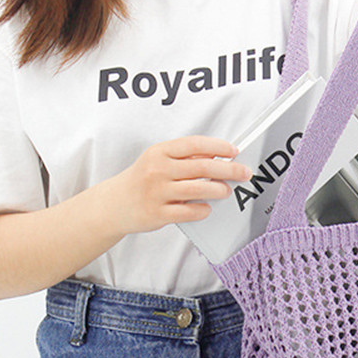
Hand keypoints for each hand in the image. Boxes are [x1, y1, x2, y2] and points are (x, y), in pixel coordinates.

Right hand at [112, 136, 250, 234]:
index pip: (194, 144)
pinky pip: (188, 211)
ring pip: (198, 189)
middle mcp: (157, 170)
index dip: (218, 147)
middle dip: (228, 170)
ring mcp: (157, 192)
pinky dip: (202, 210)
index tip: (234, 151)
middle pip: (202, 167)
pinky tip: (206, 208)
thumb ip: (182, 158)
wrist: (114, 204)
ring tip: (226, 191)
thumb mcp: (157, 160)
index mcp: (159, 152)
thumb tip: (215, 157)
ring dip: (218, 190)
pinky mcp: (158, 214)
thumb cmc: (141, 180)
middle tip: (243, 173)